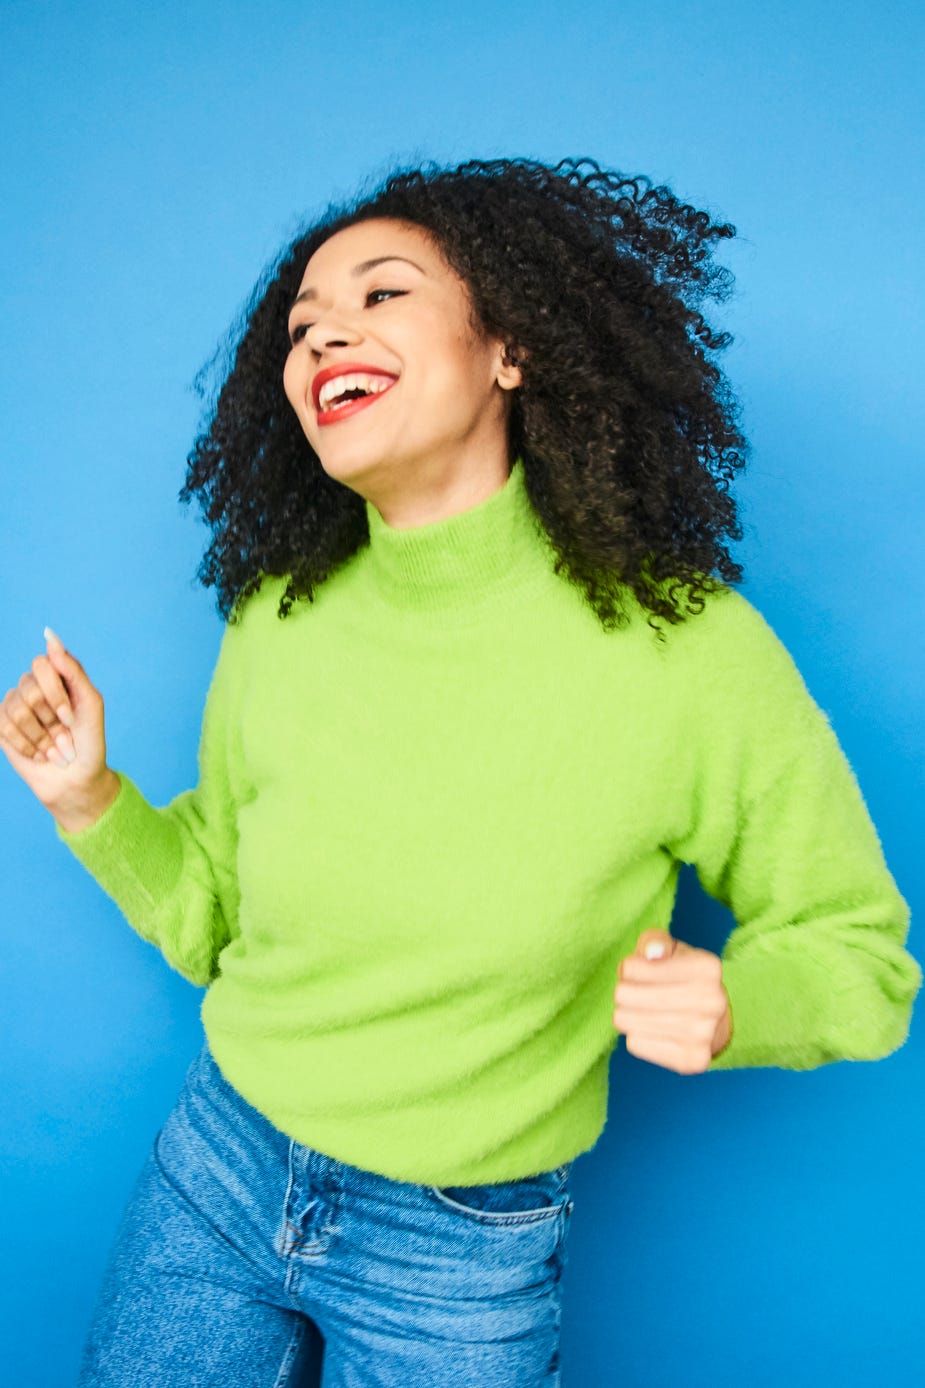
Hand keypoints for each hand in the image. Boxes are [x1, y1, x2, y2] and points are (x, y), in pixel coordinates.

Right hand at [0, 626, 118, 829]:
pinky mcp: (3, 726)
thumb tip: (48, 635)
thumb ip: (72, 669)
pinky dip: (26, 746)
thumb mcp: (90, 703)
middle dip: (50, 720)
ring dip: (40, 737)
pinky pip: (4, 726)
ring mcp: (15, 706)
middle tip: (64, 736)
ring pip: (16, 710)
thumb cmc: (89, 741)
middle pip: (29, 689)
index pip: (42, 665)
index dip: (55, 694)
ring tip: (54, 749)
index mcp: (57, 677)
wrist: (77, 779)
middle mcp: (33, 687)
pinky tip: (38, 754)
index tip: (70, 718)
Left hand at [613, 928, 731, 1073]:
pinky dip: (638, 1035)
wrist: (715, 1022)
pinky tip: (654, 1029)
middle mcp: (711, 1001)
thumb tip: (652, 952)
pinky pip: (636, 1044)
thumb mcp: (670, 950)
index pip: (634, 967)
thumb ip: (655, 941)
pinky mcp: (691, 1060)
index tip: (638, 970)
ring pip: (628, 1021)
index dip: (628, 968)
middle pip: (626, 995)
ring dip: (628, 1014)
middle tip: (635, 992)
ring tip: (643, 1009)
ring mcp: (704, 1034)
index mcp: (707, 967)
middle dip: (623, 992)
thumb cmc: (683, 978)